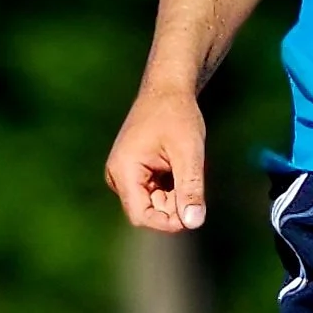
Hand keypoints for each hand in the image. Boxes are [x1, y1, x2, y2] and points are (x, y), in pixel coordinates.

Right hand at [104, 82, 206, 231]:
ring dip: (175, 195)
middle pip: (148, 211)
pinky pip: (154, 193)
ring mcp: (124, 175)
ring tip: (185, 166)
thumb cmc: (177, 115)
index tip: (193, 214)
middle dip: (174, 205)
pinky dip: (172, 187)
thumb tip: (194, 223)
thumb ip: (190, 188)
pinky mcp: (134, 173)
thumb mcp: (189, 152)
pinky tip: (179, 165)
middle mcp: (118, 176)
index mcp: (123, 171)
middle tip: (194, 179)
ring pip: (153, 203)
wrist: (167, 89)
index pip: (140, 216)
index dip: (167, 222)